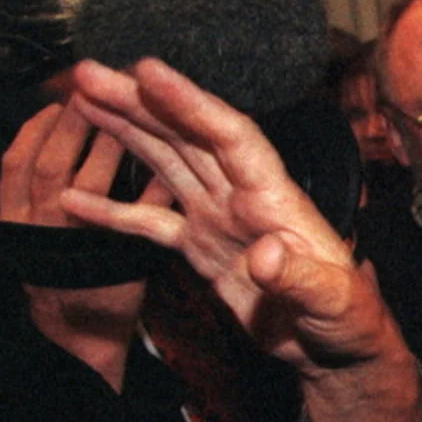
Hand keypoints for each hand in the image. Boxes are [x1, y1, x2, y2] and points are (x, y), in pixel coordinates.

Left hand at [0, 97, 169, 390]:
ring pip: (29, 164)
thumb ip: (156, 219)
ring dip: (51, 125)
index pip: (99, 184)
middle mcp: (48, 232)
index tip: (134, 108)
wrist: (74, 339)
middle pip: (56, 165)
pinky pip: (10, 171)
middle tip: (103, 82)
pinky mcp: (9, 220)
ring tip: (77, 91)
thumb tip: (172, 173)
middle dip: (79, 123)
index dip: (112, 144)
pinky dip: (26, 137)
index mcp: (90, 247)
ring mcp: (22, 223)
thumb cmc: (113, 300)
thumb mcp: (143, 264)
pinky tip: (46, 115)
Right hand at [58, 58, 420, 421]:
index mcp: (276, 199)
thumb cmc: (348, 320)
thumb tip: (266, 252)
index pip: (230, 137)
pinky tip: (73, 198)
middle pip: (189, 138)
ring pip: (169, 164)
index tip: (147, 70)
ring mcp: (223, 220)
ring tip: (82, 100)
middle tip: (88, 72)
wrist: (338, 351)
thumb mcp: (333, 302)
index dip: (190, 102)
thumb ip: (300, 278)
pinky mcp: (206, 249)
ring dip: (127, 132)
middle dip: (140, 103)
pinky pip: (154, 222)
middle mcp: (245, 198)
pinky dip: (115, 210)